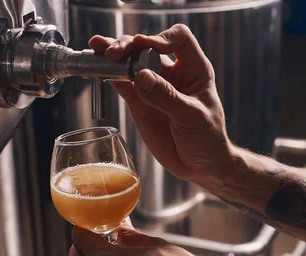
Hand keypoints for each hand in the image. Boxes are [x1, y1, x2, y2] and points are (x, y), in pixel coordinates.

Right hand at [89, 24, 231, 185]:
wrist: (200, 166)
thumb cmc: (207, 138)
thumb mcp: (191, 117)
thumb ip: (166, 97)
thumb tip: (140, 76)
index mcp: (194, 69)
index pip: (179, 39)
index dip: (162, 38)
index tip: (149, 48)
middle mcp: (172, 73)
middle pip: (148, 46)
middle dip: (130, 45)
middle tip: (114, 53)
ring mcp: (153, 87)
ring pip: (131, 62)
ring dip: (114, 54)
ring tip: (98, 50)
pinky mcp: (139, 102)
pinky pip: (122, 84)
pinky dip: (109, 75)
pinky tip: (98, 69)